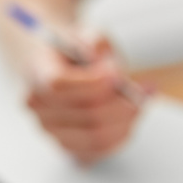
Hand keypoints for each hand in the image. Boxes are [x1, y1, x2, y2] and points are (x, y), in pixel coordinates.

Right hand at [24, 33, 142, 164]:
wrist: (59, 65)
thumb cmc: (73, 50)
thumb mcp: (85, 33)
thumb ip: (96, 42)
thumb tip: (107, 66)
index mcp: (38, 73)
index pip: (59, 85)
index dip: (91, 82)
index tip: (116, 72)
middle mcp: (39, 107)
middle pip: (85, 115)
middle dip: (121, 103)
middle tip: (143, 89)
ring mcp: (52, 131)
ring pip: (97, 137)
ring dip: (127, 120)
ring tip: (144, 99)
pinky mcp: (70, 147)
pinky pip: (101, 150)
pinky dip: (124, 133)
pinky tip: (134, 114)